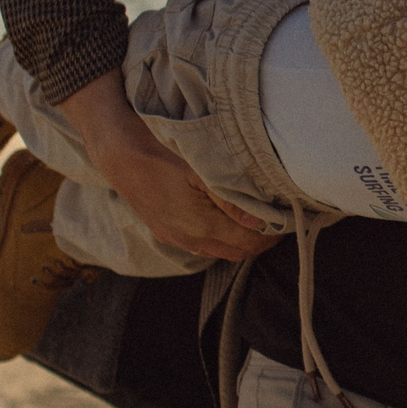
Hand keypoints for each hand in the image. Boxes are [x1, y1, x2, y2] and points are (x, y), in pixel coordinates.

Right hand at [59, 74, 275, 263]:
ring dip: (239, 240)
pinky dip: (220, 237)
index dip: (273, 235)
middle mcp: (189, 240)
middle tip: (277, 219)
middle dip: (260, 240)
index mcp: (202, 226)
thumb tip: (259, 221)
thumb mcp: (201, 171)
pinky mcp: (165, 231)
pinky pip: (200, 244)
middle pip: (237, 252)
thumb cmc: (162, 155)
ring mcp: (175, 238)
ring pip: (219, 251)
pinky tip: (225, 216)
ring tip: (256, 217)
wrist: (118, 155)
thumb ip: (231, 198)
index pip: (250, 243)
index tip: (288, 219)